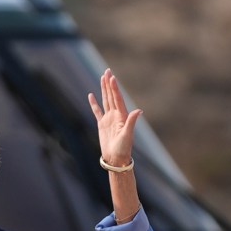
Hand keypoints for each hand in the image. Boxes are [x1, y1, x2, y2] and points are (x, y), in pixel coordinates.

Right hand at [85, 68, 145, 223]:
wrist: (116, 159)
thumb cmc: (123, 149)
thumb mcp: (128, 135)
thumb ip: (132, 121)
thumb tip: (139, 110)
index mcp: (122, 116)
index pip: (117, 98)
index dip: (114, 88)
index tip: (112, 77)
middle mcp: (116, 115)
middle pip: (111, 96)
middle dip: (109, 84)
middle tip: (107, 71)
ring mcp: (108, 119)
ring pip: (105, 101)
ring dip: (103, 90)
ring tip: (102, 78)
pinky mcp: (102, 125)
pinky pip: (97, 111)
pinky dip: (94, 103)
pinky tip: (91, 95)